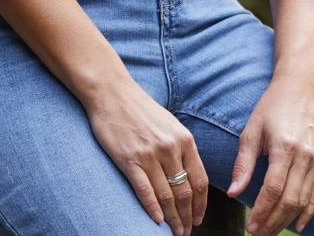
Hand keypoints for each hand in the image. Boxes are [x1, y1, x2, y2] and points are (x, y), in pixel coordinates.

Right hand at [83, 79, 208, 235]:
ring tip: (174, 232)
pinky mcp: (129, 159)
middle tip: (186, 232)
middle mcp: (170, 148)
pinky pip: (145, 191)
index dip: (201, 205)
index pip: (199, 181)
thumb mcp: (170, 124)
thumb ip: (181, 148)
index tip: (199, 219)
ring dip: (173, 219)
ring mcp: (149, 154)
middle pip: (184, 192)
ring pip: (166, 196)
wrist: (112, 93)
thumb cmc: (141, 109)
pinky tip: (156, 221)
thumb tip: (190, 177)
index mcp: (184, 139)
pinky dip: (152, 210)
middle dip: (188, 217)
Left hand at [225, 76, 313, 235]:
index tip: (249, 227)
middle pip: (289, 200)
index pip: (273, 189)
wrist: (301, 88)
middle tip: (257, 235)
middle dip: (272, 222)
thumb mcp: (252, 129)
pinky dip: (308, 212)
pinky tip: (297, 225)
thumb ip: (243, 163)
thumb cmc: (271, 106)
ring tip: (270, 232)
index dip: (261, 212)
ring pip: (303, 201)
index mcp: (283, 147)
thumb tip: (232, 192)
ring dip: (287, 221)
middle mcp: (303, 156)